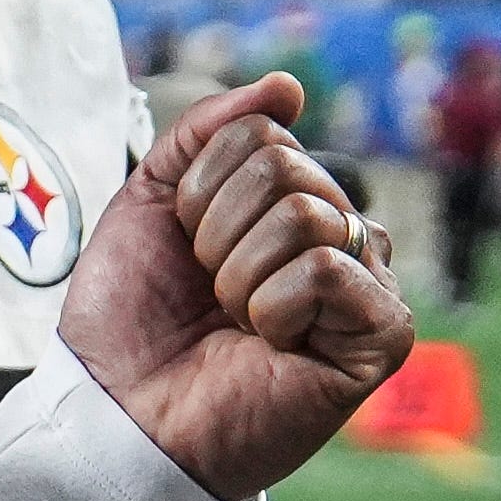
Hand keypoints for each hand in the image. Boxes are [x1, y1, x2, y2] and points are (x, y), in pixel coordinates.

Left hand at [61, 72, 412, 500]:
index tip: (182, 251)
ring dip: (239, 274)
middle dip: (217, 232)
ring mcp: (366, 285)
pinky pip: (329, 270)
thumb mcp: (149, 205)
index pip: (261, 136)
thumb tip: (286, 86)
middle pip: (286, 169)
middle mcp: (336, 237)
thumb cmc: (130, 322)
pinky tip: (268, 345)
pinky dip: (274, 307)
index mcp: (286, 205)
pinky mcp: (382, 335)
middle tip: (206, 294)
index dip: (197, 192)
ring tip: (233, 323)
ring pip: (309, 215)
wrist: (118, 414)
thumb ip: (208, 135)